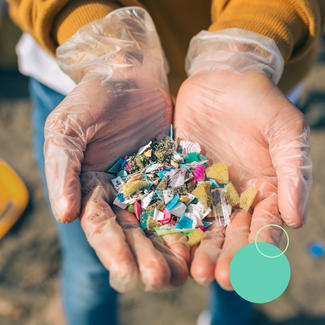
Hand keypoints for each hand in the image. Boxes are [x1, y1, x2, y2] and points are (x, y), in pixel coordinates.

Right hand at [44, 8, 188, 291]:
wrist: (128, 75)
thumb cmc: (93, 99)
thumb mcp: (67, 130)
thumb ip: (62, 171)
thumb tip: (64, 215)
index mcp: (91, 188)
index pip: (100, 226)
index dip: (112, 250)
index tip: (127, 273)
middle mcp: (121, 193)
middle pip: (132, 233)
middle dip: (145, 258)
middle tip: (161, 280)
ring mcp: (149, 185)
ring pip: (159, 224)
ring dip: (169, 250)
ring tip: (184, 273)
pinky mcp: (174, 174)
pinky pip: (182, 201)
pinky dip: (189, 222)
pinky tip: (200, 241)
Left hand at [174, 69, 311, 288]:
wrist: (221, 79)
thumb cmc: (259, 102)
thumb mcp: (285, 130)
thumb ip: (293, 172)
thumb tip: (297, 220)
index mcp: (266, 190)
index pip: (265, 226)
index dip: (257, 249)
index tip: (248, 270)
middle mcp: (236, 197)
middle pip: (232, 234)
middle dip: (225, 257)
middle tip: (214, 277)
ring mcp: (206, 190)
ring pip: (204, 226)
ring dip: (199, 249)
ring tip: (192, 270)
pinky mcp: (181, 178)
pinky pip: (176, 204)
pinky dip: (174, 223)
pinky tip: (168, 242)